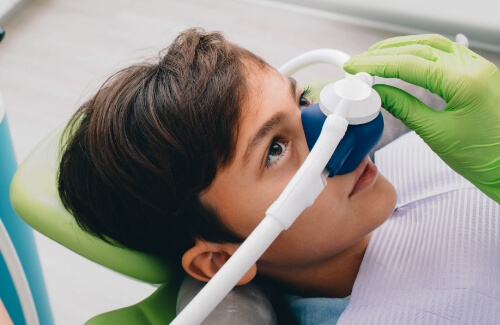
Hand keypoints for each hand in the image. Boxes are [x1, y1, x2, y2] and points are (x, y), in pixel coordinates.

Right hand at [344, 34, 499, 202]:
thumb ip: (404, 108)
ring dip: (402, 47)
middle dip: (385, 53)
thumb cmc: (483, 157)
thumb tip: (378, 93)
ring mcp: (478, 68)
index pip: (410, 65)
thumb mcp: (435, 133)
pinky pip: (446, 52)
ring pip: (434, 45)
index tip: (357, 66)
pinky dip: (421, 52)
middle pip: (421, 49)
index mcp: (465, 83)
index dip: (377, 65)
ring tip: (377, 56)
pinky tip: (406, 56)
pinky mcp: (477, 73)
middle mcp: (474, 68)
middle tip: (360, 62)